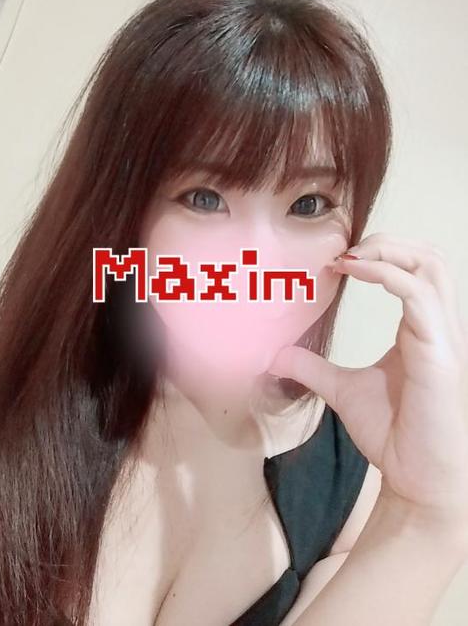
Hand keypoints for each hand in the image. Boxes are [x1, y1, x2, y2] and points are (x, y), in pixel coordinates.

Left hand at [267, 233, 467, 527]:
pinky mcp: (440, 353)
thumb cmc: (396, 436)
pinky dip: (387, 276)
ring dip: (389, 251)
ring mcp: (444, 337)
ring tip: (350, 257)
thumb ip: (315, 369)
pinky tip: (355, 273)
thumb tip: (277, 356)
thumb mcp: (344, 390)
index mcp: (423, 330)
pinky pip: (419, 296)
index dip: (381, 256)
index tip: (337, 260)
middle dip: (389, 242)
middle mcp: (439, 327)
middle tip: (346, 249)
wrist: (419, 479)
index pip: (416, 272)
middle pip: (430, 257)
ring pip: (431, 267)